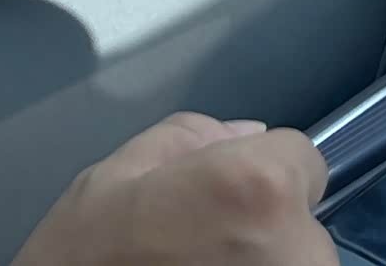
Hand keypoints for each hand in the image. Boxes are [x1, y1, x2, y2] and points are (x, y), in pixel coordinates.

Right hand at [10, 113, 335, 265]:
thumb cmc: (81, 264)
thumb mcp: (109, 178)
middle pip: (303, 220)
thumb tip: (239, 133)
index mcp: (257, 188)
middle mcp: (297, 249)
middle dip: (263, 227)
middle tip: (197, 250)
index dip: (257, 173)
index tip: (221, 200)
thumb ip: (186, 138)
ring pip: (299, 264)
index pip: (304, 159)